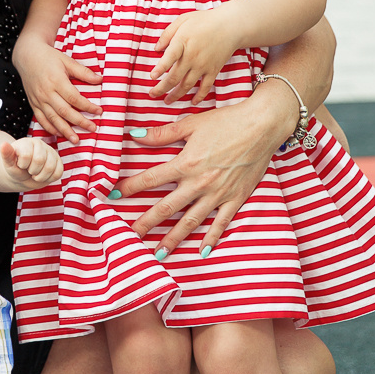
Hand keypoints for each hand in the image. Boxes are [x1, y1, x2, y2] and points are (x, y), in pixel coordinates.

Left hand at [1, 137, 63, 188]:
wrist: (24, 175)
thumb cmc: (15, 168)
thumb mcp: (9, 163)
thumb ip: (6, 155)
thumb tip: (3, 144)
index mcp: (27, 142)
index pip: (27, 155)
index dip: (23, 165)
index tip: (20, 165)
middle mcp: (40, 144)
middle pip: (39, 160)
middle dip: (32, 171)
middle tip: (28, 171)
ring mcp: (51, 152)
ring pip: (50, 167)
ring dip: (40, 177)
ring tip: (35, 174)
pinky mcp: (59, 161)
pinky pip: (58, 173)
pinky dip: (49, 179)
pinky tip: (43, 176)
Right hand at [14, 40, 101, 144]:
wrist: (27, 56)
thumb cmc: (48, 57)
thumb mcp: (67, 61)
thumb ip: (83, 72)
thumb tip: (99, 80)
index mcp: (56, 80)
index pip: (74, 98)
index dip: (88, 107)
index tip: (99, 111)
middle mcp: (46, 92)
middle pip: (65, 111)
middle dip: (80, 122)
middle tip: (92, 128)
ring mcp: (39, 99)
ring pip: (53, 118)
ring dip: (65, 131)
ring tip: (76, 140)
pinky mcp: (33, 104)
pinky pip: (41, 119)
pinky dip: (50, 128)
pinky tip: (59, 134)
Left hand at [117, 101, 281, 255]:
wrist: (263, 125)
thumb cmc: (227, 121)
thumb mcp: (191, 123)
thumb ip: (162, 134)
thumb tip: (134, 137)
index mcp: (186, 163)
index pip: (150, 179)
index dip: (129, 188)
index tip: (111, 196)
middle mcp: (199, 183)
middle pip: (167, 207)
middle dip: (146, 223)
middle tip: (130, 236)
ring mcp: (218, 194)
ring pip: (191, 221)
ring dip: (174, 238)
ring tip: (159, 253)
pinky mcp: (236, 198)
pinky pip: (221, 223)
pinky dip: (212, 238)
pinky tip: (202, 251)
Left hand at [150, 8, 238, 103]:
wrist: (230, 26)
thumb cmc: (204, 21)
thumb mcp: (182, 20)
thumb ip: (167, 34)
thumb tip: (156, 49)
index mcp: (182, 42)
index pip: (168, 59)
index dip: (159, 69)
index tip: (151, 77)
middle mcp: (192, 56)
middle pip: (174, 77)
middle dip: (161, 88)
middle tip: (152, 94)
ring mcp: (203, 65)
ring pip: (187, 85)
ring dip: (176, 95)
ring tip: (167, 101)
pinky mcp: (213, 70)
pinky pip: (205, 87)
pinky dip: (199, 96)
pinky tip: (192, 102)